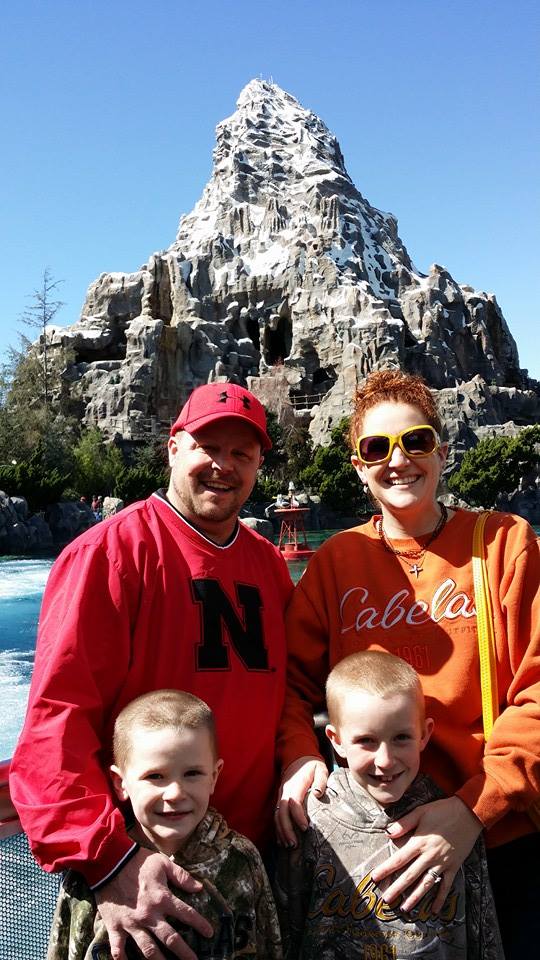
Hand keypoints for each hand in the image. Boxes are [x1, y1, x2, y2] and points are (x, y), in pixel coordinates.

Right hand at [94, 847, 212, 959]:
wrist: (109, 861)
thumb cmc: (138, 861)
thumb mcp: (163, 863)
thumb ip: (182, 876)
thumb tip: (199, 887)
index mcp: (163, 898)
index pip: (187, 914)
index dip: (200, 924)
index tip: (210, 933)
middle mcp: (149, 915)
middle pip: (170, 939)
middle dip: (184, 953)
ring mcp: (132, 923)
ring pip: (148, 949)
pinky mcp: (115, 927)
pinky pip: (118, 948)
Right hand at [275, 756, 327, 846]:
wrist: (297, 757)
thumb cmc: (311, 765)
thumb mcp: (320, 769)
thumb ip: (321, 781)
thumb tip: (318, 795)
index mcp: (296, 784)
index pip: (293, 802)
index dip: (297, 816)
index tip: (305, 828)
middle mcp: (285, 790)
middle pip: (281, 812)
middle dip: (286, 829)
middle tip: (294, 844)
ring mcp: (281, 795)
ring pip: (277, 815)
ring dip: (281, 831)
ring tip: (289, 845)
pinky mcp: (280, 799)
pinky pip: (276, 815)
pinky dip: (278, 828)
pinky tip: (282, 840)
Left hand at [370, 796, 482, 912]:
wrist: (468, 814)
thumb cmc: (442, 810)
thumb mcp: (421, 812)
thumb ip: (404, 823)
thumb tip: (388, 833)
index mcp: (419, 842)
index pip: (399, 859)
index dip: (386, 869)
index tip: (375, 877)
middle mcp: (429, 855)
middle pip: (410, 875)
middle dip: (397, 888)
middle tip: (386, 900)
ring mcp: (442, 863)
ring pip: (426, 884)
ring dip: (415, 897)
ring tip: (404, 908)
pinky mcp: (453, 866)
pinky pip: (446, 885)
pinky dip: (440, 898)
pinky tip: (434, 910)